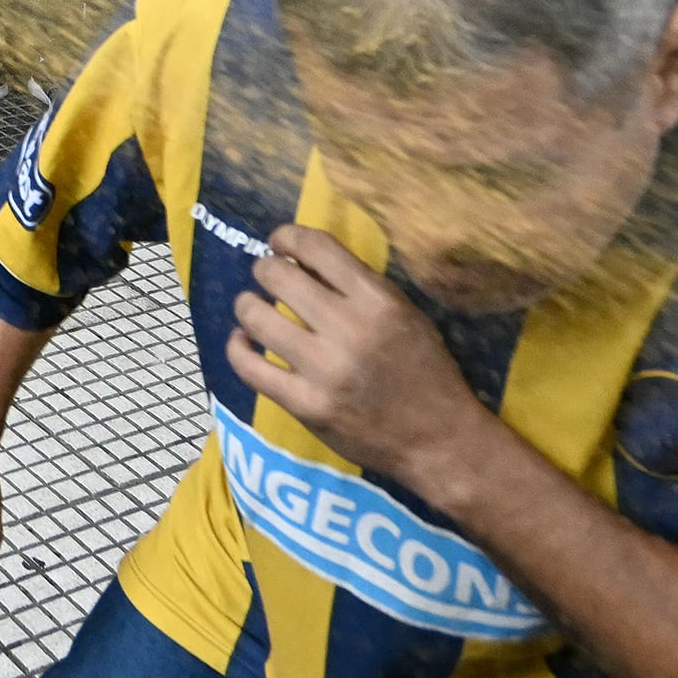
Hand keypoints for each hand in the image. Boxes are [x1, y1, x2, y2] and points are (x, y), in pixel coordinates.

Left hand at [224, 225, 496, 492]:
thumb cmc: (426, 372)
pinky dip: (237, 347)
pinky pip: (250, 367)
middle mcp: (349, 329)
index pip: (317, 247)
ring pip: (256, 317)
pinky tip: (243, 340)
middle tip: (267, 277)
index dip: (287, 236)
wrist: (439, 440)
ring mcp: (324, 370)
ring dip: (247, 305)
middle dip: (264, 269)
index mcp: (378, 300)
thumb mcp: (405, 315)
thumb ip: (358, 288)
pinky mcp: (306, 406)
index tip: (279, 243)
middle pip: (278, 276)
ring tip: (252, 307)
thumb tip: (301, 261)